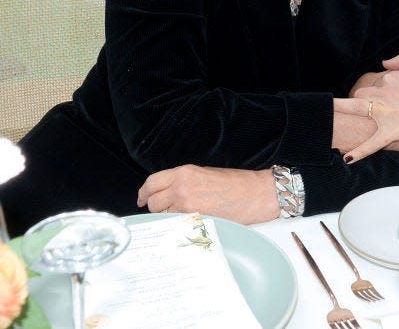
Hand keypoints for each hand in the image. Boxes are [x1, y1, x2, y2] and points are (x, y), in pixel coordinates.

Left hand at [138, 165, 278, 223]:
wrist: (256, 194)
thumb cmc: (236, 184)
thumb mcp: (204, 174)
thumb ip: (183, 182)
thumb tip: (167, 194)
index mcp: (184, 173)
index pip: (152, 183)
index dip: (144, 193)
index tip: (142, 199)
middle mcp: (182, 187)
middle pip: (153, 202)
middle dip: (155, 207)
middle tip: (163, 211)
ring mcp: (187, 205)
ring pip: (163, 216)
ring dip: (168, 218)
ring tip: (183, 217)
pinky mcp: (195, 220)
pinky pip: (176, 226)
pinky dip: (178, 227)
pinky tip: (188, 225)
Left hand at [338, 54, 398, 162]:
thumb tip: (384, 63)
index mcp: (390, 77)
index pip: (374, 81)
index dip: (377, 89)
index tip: (380, 96)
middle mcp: (384, 92)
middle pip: (362, 94)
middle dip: (363, 101)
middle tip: (370, 110)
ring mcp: (386, 112)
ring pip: (358, 109)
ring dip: (343, 113)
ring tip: (328, 120)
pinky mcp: (393, 130)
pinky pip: (372, 142)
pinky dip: (359, 151)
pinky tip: (347, 157)